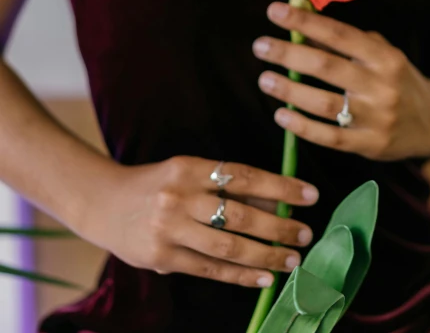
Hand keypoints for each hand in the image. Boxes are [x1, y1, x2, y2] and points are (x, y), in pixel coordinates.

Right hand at [80, 155, 318, 288]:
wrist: (103, 203)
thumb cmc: (156, 184)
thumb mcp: (187, 172)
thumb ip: (224, 187)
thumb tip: (274, 204)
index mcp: (188, 167)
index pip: (243, 176)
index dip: (280, 187)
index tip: (310, 194)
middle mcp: (179, 196)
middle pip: (239, 214)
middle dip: (278, 226)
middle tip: (305, 232)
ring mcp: (169, 229)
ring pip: (228, 246)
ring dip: (266, 255)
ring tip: (293, 259)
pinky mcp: (162, 258)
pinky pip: (210, 269)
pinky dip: (241, 275)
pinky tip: (265, 277)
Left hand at [254, 2, 429, 161]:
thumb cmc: (398, 79)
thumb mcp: (382, 53)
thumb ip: (346, 42)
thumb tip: (300, 23)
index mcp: (384, 57)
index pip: (339, 35)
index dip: (305, 21)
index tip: (275, 11)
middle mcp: (382, 86)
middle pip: (327, 67)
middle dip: (289, 54)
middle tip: (260, 46)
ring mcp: (377, 118)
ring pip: (324, 103)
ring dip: (290, 90)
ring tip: (264, 79)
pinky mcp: (370, 146)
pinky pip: (330, 137)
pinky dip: (302, 126)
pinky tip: (281, 114)